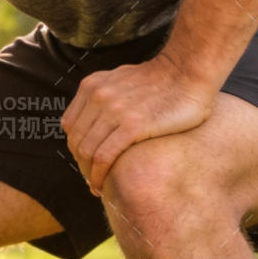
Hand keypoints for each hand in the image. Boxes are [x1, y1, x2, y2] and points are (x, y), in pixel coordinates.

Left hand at [61, 53, 218, 194]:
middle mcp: (97, 97)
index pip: (70, 126)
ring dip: (88, 173)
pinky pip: (105, 156)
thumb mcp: (119, 79)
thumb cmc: (160, 80)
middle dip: (81, 164)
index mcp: (91, 86)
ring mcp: (113, 111)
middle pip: (76, 141)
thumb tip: (95, 118)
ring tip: (97, 185)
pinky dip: (100, 174)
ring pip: (87, 151)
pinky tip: (103, 185)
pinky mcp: (133, 126)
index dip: (75, 147)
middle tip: (90, 179)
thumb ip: (103, 95)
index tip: (85, 162)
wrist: (187, 73)